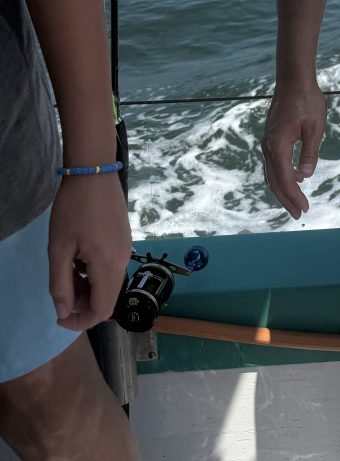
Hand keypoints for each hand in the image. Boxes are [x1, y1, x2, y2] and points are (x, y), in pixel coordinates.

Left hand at [48, 174, 132, 330]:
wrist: (94, 172)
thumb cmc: (73, 209)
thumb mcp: (59, 249)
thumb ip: (60, 285)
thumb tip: (64, 312)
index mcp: (108, 265)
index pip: (101, 311)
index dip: (79, 322)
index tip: (58, 316)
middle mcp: (123, 261)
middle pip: (107, 299)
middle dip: (82, 304)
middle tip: (60, 290)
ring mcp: (126, 249)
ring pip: (109, 283)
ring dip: (87, 288)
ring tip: (67, 269)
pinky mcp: (124, 239)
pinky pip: (111, 267)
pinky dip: (94, 273)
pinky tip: (80, 256)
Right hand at [260, 81, 327, 219]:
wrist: (293, 80)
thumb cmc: (307, 101)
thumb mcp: (314, 128)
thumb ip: (309, 152)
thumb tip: (305, 175)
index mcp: (278, 146)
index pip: (285, 179)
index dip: (294, 197)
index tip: (305, 209)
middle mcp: (269, 146)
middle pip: (275, 180)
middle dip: (287, 199)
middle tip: (299, 214)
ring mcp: (268, 142)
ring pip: (272, 173)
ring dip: (282, 189)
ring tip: (295, 202)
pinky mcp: (271, 137)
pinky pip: (273, 163)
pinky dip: (280, 175)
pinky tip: (294, 178)